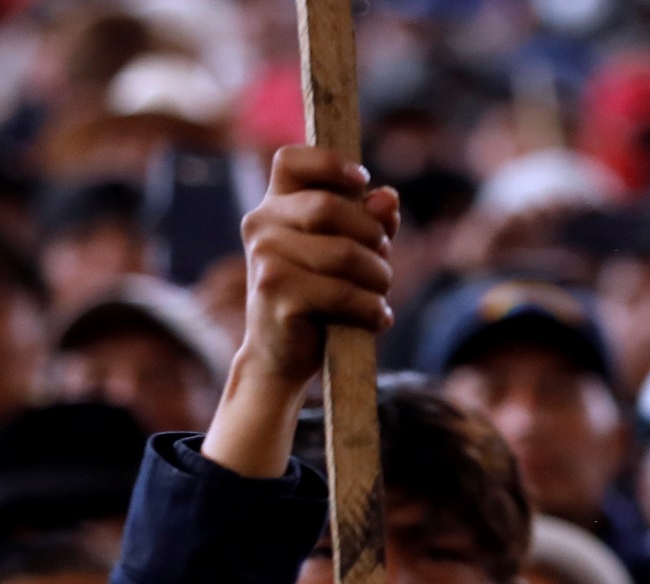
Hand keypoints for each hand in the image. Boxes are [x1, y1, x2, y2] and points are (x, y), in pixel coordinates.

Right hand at [236, 146, 398, 386]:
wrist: (282, 356)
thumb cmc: (318, 299)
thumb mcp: (348, 254)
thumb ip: (369, 223)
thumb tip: (388, 198)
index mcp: (276, 205)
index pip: (292, 161)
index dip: (329, 162)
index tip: (362, 178)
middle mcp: (261, 224)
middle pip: (331, 208)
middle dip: (373, 237)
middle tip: (383, 264)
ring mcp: (264, 257)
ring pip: (345, 253)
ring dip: (378, 278)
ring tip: (380, 297)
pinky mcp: (275, 292)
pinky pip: (342, 292)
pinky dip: (371, 309)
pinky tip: (376, 319)